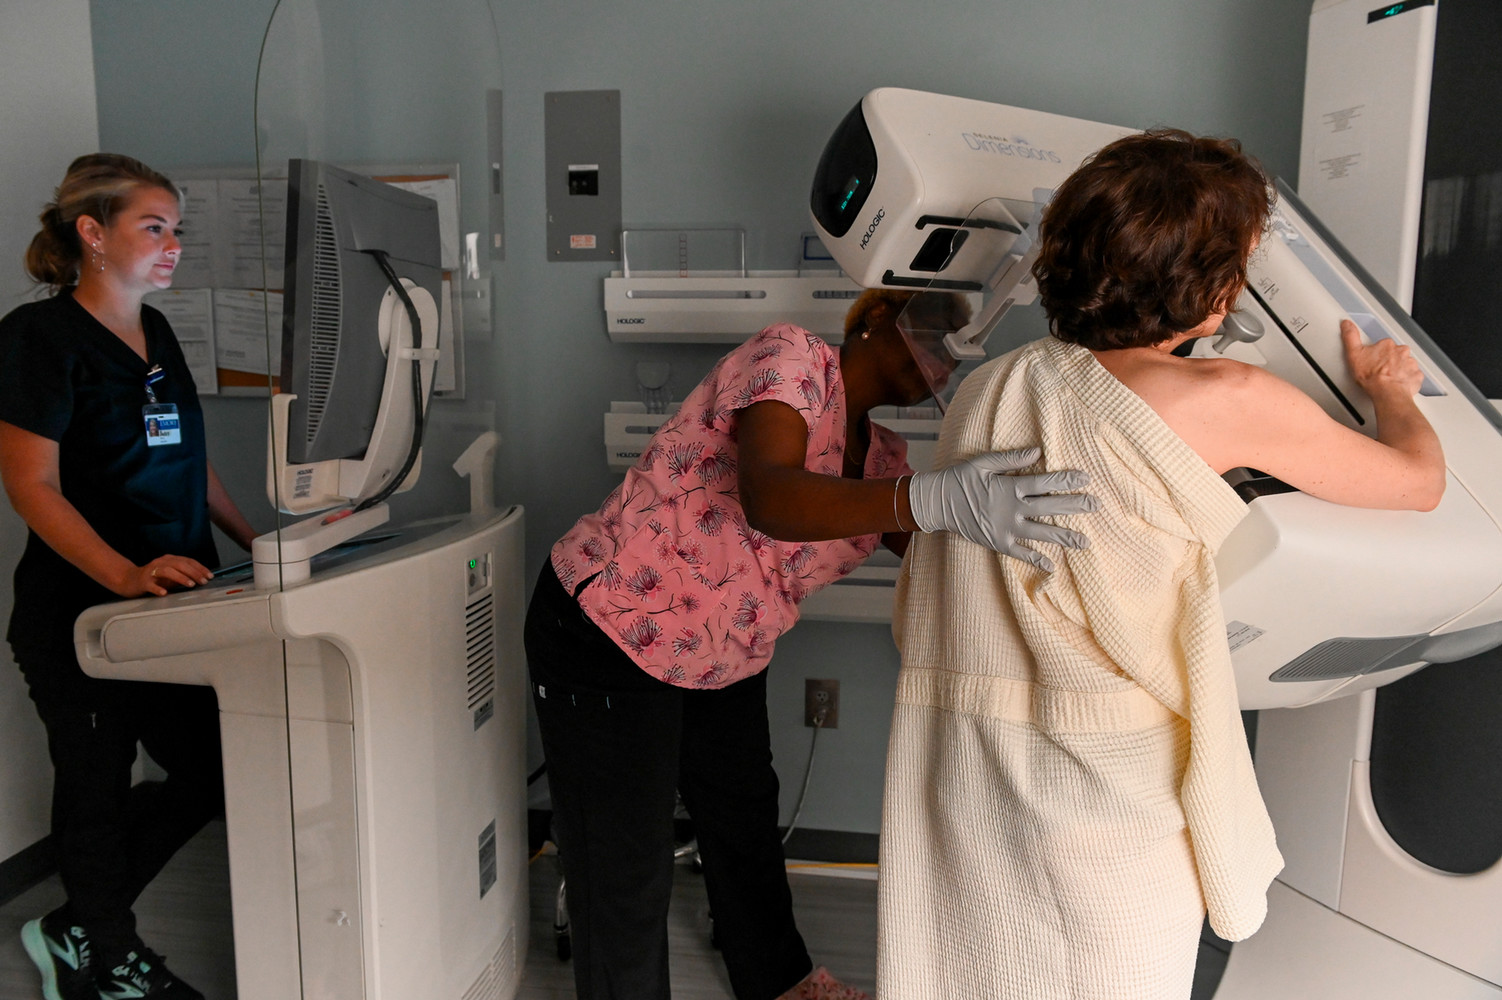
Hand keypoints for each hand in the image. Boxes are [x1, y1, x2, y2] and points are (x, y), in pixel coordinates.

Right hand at [117, 555, 213, 596]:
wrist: (129, 580)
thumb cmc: (153, 579)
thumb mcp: (170, 576)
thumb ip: (183, 575)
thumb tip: (201, 579)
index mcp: (169, 560)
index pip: (187, 561)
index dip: (200, 568)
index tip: (209, 576)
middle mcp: (160, 562)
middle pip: (180, 564)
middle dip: (194, 572)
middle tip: (203, 581)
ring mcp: (151, 571)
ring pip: (167, 571)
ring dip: (180, 577)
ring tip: (190, 584)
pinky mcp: (142, 582)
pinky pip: (151, 585)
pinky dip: (158, 588)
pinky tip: (164, 593)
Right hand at [907, 447, 1097, 570]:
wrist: (937, 503)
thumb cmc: (960, 479)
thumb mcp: (983, 463)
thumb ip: (1011, 459)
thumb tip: (1037, 452)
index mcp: (1009, 487)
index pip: (1045, 483)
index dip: (1066, 481)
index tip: (1086, 478)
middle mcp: (1011, 509)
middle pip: (1050, 507)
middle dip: (1075, 506)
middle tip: (1096, 505)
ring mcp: (1006, 528)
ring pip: (1041, 533)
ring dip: (1064, 537)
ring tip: (1085, 541)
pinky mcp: (998, 543)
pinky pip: (1021, 553)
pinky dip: (1036, 560)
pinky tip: (1053, 565)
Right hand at [1342, 319, 1423, 398]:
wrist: (1387, 392)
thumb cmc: (1373, 377)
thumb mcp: (1354, 354)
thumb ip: (1350, 337)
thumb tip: (1347, 324)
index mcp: (1387, 345)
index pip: (1383, 345)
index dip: (1377, 354)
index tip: (1373, 361)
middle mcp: (1401, 352)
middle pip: (1395, 354)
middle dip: (1389, 361)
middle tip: (1379, 371)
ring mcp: (1410, 364)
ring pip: (1405, 364)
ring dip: (1398, 370)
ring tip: (1388, 379)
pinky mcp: (1415, 376)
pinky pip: (1413, 376)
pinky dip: (1407, 379)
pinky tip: (1397, 384)